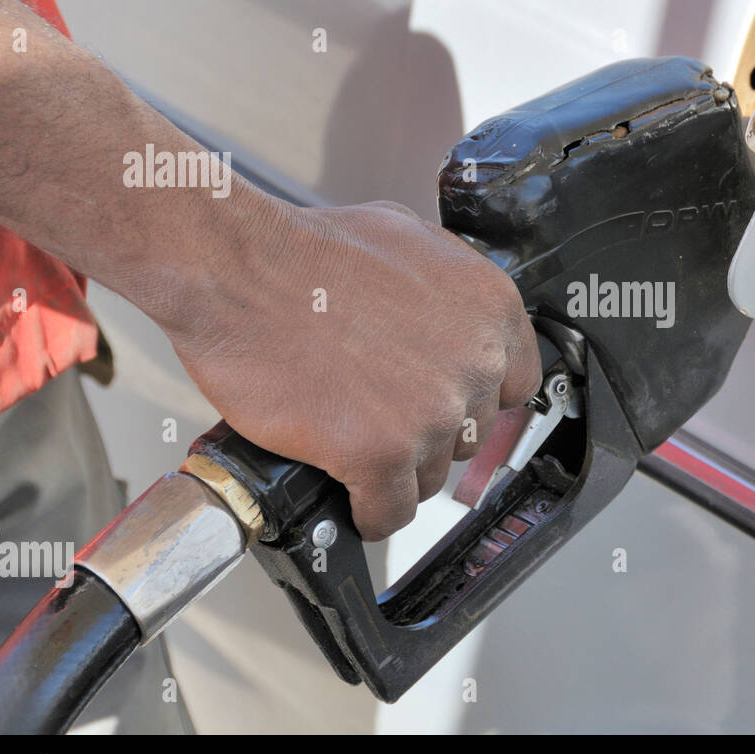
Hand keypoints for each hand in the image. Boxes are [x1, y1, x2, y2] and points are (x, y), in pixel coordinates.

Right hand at [160, 199, 541, 539]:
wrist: (240, 270)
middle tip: (384, 417)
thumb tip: (452, 324)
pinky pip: (390, 511)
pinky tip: (350, 497)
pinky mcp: (383, 453)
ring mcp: (432, 412)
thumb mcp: (408, 241)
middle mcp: (474, 362)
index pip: (515, 384)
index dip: (475, 400)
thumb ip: (446, 293)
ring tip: (352, 444)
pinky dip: (368, 512)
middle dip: (427, 432)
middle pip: (469, 435)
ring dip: (394, 471)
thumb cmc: (306, 251)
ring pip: (429, 476)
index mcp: (490, 309)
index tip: (451, 407)